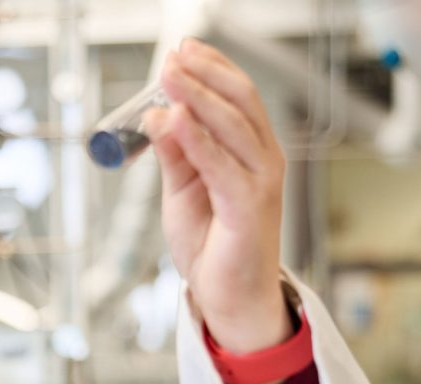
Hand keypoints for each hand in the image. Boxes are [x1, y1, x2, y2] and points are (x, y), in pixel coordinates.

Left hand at [144, 38, 290, 352]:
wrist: (230, 295)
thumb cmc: (213, 244)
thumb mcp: (183, 190)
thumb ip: (174, 154)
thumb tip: (157, 115)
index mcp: (251, 151)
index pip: (237, 96)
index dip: (212, 69)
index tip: (182, 50)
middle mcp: (263, 160)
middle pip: (238, 103)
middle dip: (203, 76)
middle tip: (172, 57)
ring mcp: (260, 183)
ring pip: (231, 128)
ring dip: (197, 99)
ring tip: (168, 78)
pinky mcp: (249, 208)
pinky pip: (221, 167)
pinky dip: (197, 141)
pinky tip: (176, 121)